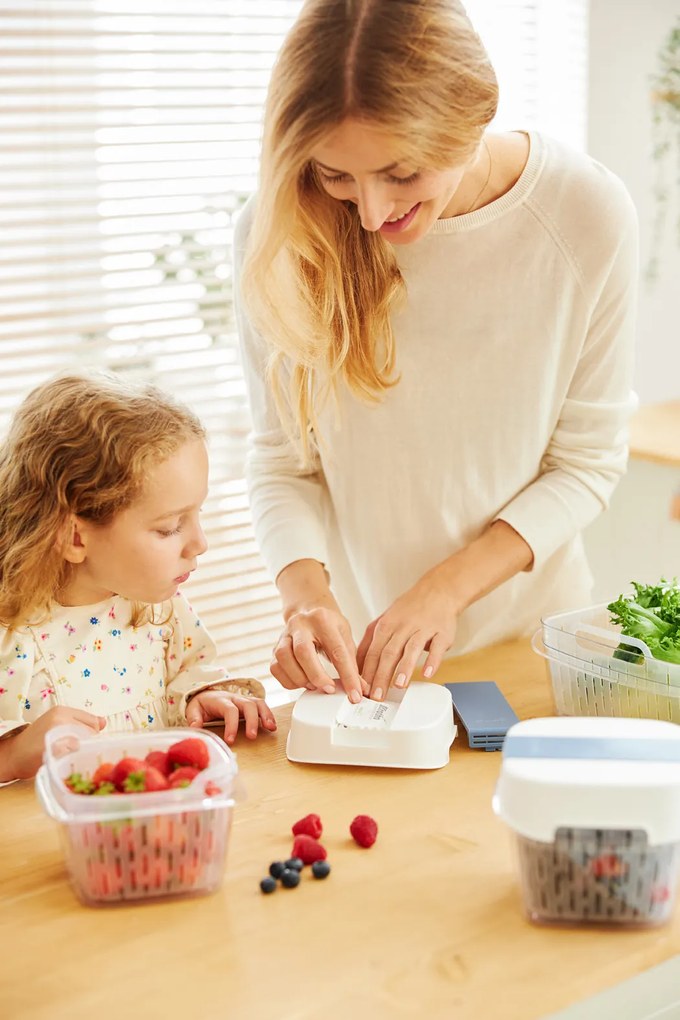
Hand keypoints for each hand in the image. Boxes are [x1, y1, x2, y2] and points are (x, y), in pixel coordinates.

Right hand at [0, 707, 105, 781]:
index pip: (93, 721)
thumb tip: (104, 722)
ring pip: (84, 744)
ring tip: (67, 754)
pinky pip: (72, 754)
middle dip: (88, 743)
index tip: (84, 741)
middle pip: (92, 733)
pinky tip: (61, 759)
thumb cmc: (37, 741)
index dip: (92, 734)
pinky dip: (70, 759)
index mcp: (62, 710)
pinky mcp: (52, 747)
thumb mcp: (58, 724)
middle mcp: (60, 718)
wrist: (14, 754)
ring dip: (80, 752)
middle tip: (74, 750)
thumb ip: (80, 722)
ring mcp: (56, 732)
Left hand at [185, 689, 276, 743]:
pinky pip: (261, 706)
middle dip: (252, 720)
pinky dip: (269, 715)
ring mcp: (243, 699)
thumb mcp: (193, 709)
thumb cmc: (202, 704)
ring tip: (271, 728)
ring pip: (258, 703)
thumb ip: (194, 718)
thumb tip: (195, 728)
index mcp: (220, 700)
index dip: (231, 725)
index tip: (230, 740)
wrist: (207, 694)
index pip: (229, 710)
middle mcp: (234, 698)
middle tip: (252, 737)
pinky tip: (272, 726)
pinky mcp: (249, 703)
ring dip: (266, 715)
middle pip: (248, 705)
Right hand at [270, 606, 367, 703]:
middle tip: (330, 689)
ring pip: (284, 659)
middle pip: (303, 652)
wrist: (308, 610)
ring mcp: (284, 634)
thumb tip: (361, 689)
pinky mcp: (275, 646)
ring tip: (314, 685)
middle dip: (317, 676)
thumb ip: (352, 662)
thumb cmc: (329, 625)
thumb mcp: (345, 636)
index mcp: (323, 619)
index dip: (348, 676)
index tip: (355, 694)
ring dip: (300, 678)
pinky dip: (288, 681)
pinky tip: (302, 682)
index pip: (337, 651)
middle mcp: (300, 624)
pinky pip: (275, 668)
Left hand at [357, 564, 459, 699]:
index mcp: (386, 625)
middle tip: (377, 696)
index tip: (362, 689)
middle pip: (389, 653)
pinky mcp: (442, 632)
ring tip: (399, 685)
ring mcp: (423, 629)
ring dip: (404, 667)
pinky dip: (432, 660)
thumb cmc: (410, 609)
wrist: (439, 590)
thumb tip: (355, 665)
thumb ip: (370, 642)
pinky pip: (437, 647)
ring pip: (411, 649)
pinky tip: (427, 673)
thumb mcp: (384, 620)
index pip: (373, 651)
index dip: (367, 672)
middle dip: (381, 676)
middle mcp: (403, 627)